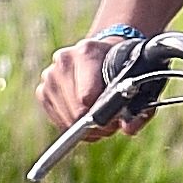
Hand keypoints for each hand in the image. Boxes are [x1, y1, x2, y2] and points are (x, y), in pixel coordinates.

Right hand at [35, 32, 162, 140]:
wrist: (102, 54)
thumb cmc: (121, 70)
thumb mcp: (137, 84)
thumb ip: (139, 109)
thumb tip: (128, 130)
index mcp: (87, 52)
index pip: (87, 96)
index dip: (103, 114)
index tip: (114, 118)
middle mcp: (63, 60)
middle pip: (76, 111)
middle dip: (94, 122)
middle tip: (109, 120)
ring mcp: (49, 75)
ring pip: (67, 119)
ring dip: (83, 125)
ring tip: (97, 115)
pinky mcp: (42, 90)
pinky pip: (58, 121)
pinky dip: (72, 124)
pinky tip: (84, 113)